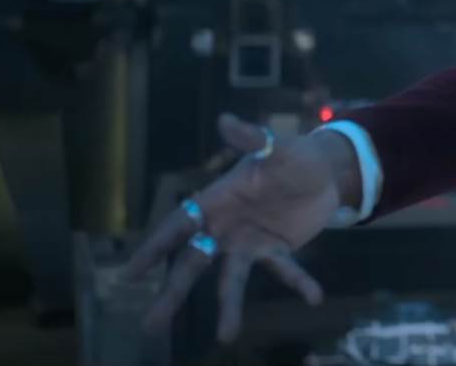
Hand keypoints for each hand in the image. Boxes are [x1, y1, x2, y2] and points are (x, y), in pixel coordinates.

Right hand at [125, 114, 355, 342]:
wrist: (325, 169)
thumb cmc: (293, 155)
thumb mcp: (276, 147)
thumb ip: (253, 139)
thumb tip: (227, 120)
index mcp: (216, 200)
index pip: (178, 226)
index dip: (155, 248)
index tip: (130, 274)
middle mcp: (226, 226)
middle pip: (192, 263)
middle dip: (172, 292)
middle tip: (151, 326)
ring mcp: (249, 242)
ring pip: (230, 280)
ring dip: (228, 306)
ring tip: (226, 336)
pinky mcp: (277, 250)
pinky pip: (285, 272)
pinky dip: (299, 284)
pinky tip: (315, 298)